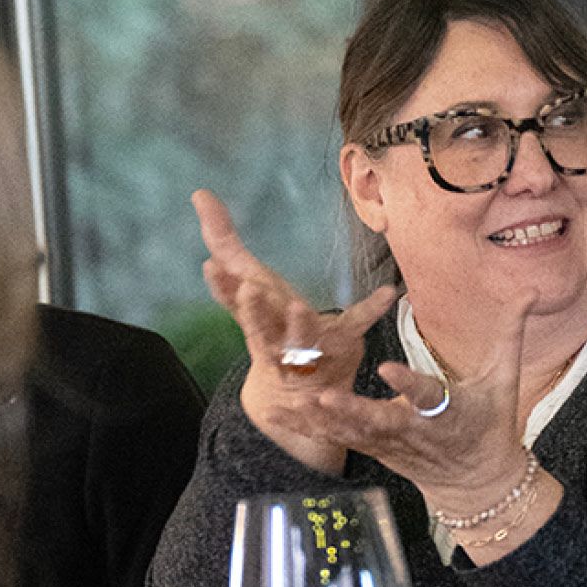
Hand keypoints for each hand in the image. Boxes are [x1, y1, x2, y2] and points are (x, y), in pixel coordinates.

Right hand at [193, 189, 396, 473]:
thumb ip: (225, 242)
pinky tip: (386, 293)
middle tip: (250, 289)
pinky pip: (356, 325)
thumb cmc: (272, 325)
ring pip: (301, 340)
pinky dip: (370, 309)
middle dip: (253, 311)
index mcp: (254, 320)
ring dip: (299, 326)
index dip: (222, 286)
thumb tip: (200, 194)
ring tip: (298, 308)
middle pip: (259, 328)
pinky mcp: (341, 345)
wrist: (300, 393)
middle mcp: (276, 338)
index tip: (210, 266)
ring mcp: (309, 347)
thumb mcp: (248, 285)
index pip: (232, 303)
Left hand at [296, 288, 540, 523]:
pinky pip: (339, 438)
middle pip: (382, 422)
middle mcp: (418, 432)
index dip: (409, 386)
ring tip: (292, 400)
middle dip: (352, 411)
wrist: (479, 483)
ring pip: (353, 433)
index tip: (388, 370)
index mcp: (451, 413)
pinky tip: (280, 411)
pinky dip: (311, 426)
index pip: (430, 397)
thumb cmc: (492, 424)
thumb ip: (509, 333)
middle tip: (323, 395)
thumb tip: (529, 291)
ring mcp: (393, 446)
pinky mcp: (375, 451)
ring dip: (322, 418)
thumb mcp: (505, 380)